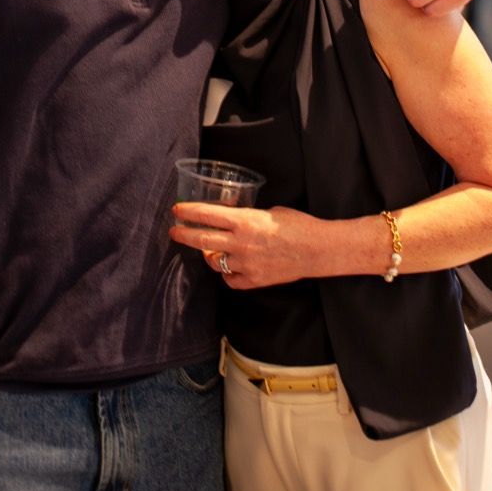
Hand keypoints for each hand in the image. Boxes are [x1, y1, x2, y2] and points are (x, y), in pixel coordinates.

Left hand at [170, 202, 322, 289]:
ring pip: (214, 262)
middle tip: (174, 232)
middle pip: (202, 239)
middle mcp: (241, 243)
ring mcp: (246, 264)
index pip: (207, 214)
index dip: (188, 212)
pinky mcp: (254, 280)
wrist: (317, 250)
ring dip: (208, 255)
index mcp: (244, 221)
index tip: (177, 210)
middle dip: (184, 234)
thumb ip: (248, 218)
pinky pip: (231, 280)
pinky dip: (228, 274)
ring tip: (209, 250)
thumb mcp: (269, 212)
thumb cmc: (297, 225)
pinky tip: (230, 267)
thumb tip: (235, 220)